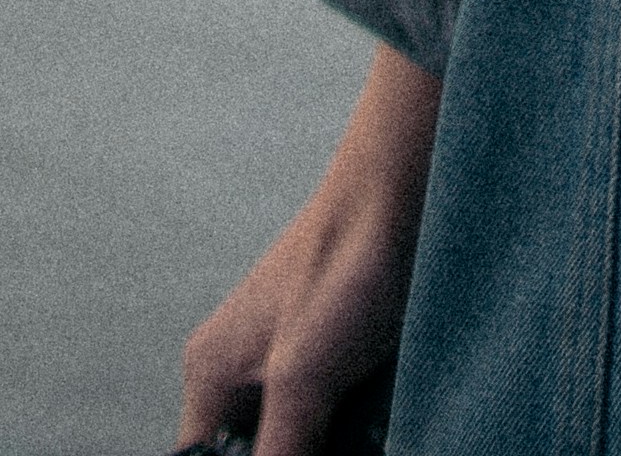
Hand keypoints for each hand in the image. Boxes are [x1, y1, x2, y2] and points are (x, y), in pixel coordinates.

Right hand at [177, 47, 441, 449]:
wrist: (408, 191)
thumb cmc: (344, 266)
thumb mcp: (302, 379)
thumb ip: (278, 452)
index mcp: (212, 376)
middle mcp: (243, 376)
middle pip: (253, 454)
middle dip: (297, 455)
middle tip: (339, 438)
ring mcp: (291, 368)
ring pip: (301, 442)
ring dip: (336, 445)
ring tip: (361, 424)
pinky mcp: (337, 364)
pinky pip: (336, 424)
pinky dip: (358, 432)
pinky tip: (378, 422)